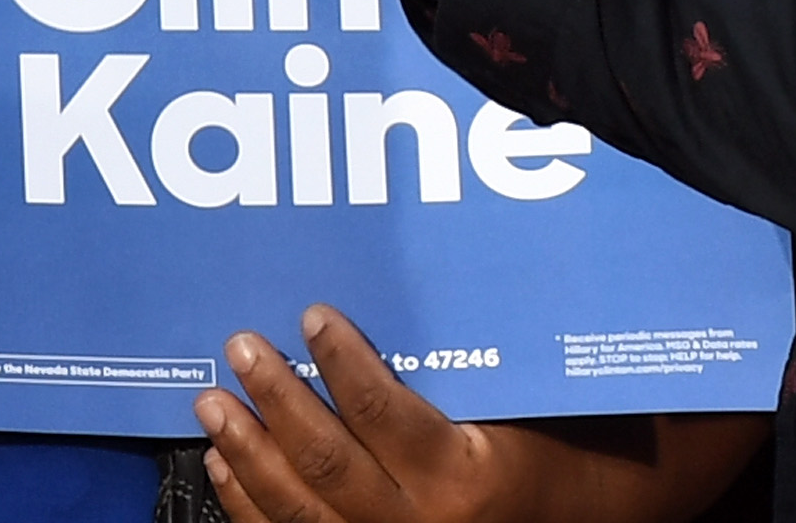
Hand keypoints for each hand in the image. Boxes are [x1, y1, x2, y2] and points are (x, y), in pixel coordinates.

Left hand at [192, 307, 767, 522]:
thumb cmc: (552, 447)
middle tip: (240, 348)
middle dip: (276, 400)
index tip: (313, 315)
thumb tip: (399, 295)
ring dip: (249, 450)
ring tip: (214, 401)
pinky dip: (250, 504)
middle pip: (326, 461)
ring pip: (298, 507)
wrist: (580, 520)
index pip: (385, 412)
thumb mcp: (517, 406)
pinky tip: (225, 465)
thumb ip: (459, 370)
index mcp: (462, 478)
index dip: (343, 362)